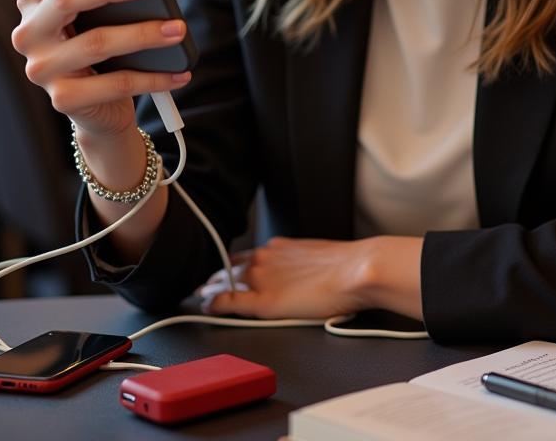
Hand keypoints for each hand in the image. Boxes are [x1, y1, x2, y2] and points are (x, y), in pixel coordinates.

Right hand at [10, 0, 191, 136]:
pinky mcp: (63, 99)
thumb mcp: (111, 10)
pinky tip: (180, 71)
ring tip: (177, 29)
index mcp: (36, 0)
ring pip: (96, 43)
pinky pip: (115, 83)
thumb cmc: (102, 43)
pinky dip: (153, 77)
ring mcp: (42, 68)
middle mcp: (30, 32)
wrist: (99, 105)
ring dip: (143, 34)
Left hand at [200, 236, 423, 321]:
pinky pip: (230, 301)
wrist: (357, 269)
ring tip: (199, 297)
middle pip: (228, 268)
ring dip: (209, 288)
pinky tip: (206, 307)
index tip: (219, 273)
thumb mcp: (316, 257)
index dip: (227, 267)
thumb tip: (299, 274)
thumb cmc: (347, 266)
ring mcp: (262, 277)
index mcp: (278, 247)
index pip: (244, 257)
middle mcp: (265, 257)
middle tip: (201, 287)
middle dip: (213, 278)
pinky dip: (215, 304)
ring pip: (224, 282)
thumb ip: (298, 263)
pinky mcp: (264, 300)